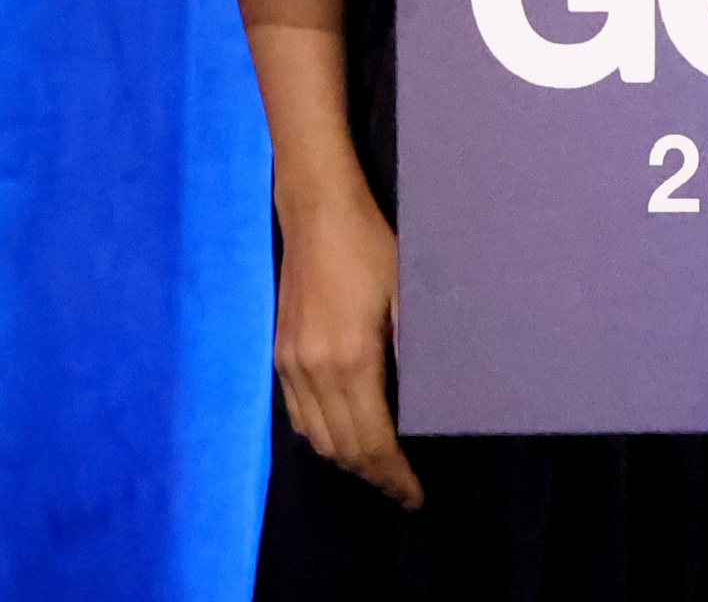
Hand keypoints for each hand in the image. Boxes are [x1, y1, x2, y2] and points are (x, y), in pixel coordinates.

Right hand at [275, 185, 423, 509]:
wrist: (317, 213)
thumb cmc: (371, 247)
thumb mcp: (407, 293)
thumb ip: (414, 349)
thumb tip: (427, 400)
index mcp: (350, 360)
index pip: (372, 440)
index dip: (394, 474)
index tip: (415, 494)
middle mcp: (313, 371)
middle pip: (341, 448)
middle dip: (374, 475)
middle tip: (403, 488)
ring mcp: (290, 365)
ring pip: (316, 438)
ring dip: (347, 461)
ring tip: (379, 468)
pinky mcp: (280, 355)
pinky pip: (297, 416)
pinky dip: (322, 436)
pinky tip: (344, 434)